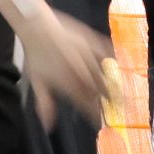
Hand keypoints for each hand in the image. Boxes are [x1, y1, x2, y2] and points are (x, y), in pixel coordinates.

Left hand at [9, 5, 116, 129]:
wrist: (36, 28)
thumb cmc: (35, 56)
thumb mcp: (37, 82)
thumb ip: (45, 104)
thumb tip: (48, 125)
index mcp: (66, 83)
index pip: (84, 104)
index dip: (94, 114)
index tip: (100, 121)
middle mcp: (78, 71)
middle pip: (97, 90)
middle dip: (106, 101)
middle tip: (115, 108)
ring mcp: (85, 55)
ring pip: (102, 74)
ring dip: (111, 84)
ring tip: (118, 92)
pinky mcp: (89, 40)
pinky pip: (104, 51)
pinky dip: (111, 58)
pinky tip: (116, 64)